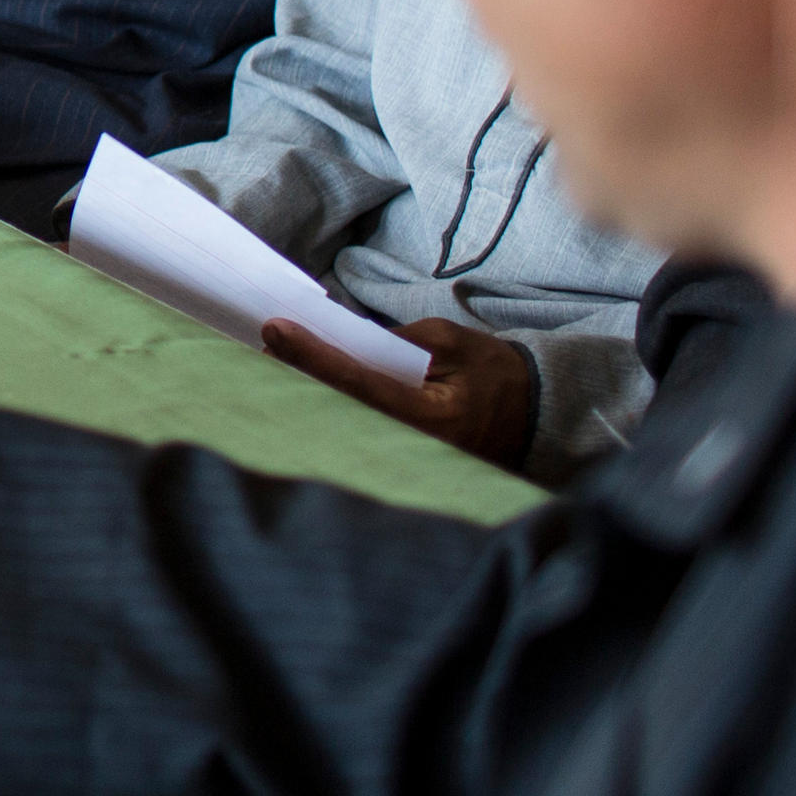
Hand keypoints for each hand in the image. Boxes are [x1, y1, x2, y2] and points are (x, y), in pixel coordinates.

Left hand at [265, 315, 540, 471]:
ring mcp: (409, 465)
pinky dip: (327, 410)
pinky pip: (356, 435)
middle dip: (296, 378)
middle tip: (258, 348)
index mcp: (433, 418)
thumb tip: (347, 344)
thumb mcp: (452, 342)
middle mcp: (415, 450)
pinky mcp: (404, 466)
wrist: (538, 415)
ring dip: (306, 396)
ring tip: (268, 364)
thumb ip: (399, 342)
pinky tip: (302, 389)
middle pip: (339, 411)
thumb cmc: (496, 375)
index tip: (274, 329)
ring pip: (342, 427)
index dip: (312, 356)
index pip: (357, 383)